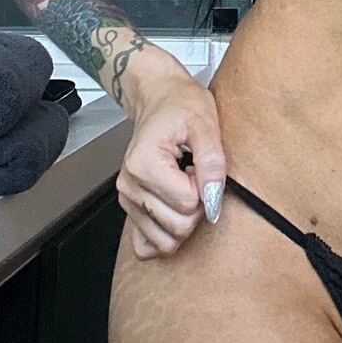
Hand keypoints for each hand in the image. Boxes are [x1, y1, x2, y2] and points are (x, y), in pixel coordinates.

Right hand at [115, 59, 226, 258]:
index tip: (200, 166)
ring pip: (165, 241)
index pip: (187, 204)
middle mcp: (129, 185)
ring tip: (184, 185)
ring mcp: (128, 199)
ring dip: (184, 218)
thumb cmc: (180, 105)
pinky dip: (167, 234)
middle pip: (177, 226)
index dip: (204, 188)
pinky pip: (148, 245)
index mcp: (143, 164)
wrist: (160, 97)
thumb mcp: (205, 124)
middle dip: (197, 207)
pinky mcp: (131, 208)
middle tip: (195, 175)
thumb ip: (212, 162)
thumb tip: (213, 199)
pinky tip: (174, 208)